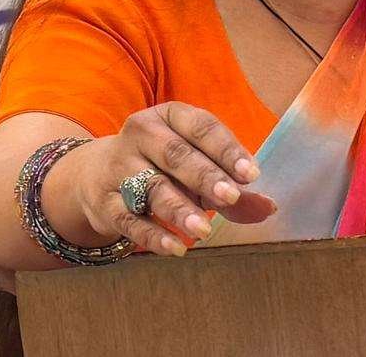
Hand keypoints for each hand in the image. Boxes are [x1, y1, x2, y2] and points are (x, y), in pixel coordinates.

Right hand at [67, 102, 275, 255]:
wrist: (96, 173)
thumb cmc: (164, 165)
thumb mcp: (196, 163)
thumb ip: (233, 184)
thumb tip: (269, 208)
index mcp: (169, 115)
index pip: (201, 126)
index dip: (227, 150)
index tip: (252, 174)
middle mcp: (141, 135)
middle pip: (176, 155)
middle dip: (205, 177)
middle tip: (231, 196)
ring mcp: (118, 168)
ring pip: (152, 188)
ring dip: (179, 209)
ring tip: (204, 230)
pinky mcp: (105, 203)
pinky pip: (130, 221)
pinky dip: (154, 236)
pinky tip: (177, 248)